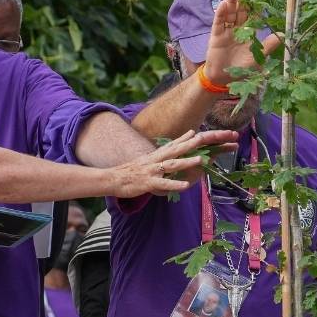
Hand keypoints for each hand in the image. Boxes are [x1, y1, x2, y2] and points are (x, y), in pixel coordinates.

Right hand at [110, 129, 238, 197]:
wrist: (112, 179)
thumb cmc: (129, 173)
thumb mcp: (144, 163)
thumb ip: (156, 159)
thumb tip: (165, 157)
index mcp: (154, 156)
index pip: (171, 144)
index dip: (184, 138)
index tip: (196, 131)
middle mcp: (154, 160)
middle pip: (175, 150)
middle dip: (190, 144)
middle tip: (204, 139)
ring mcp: (152, 170)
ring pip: (172, 164)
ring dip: (186, 161)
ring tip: (200, 160)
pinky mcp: (148, 182)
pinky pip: (164, 183)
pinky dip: (175, 183)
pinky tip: (185, 185)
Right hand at [202, 0, 281, 85]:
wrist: (223, 79)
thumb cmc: (241, 69)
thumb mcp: (258, 58)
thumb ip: (268, 46)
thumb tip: (283, 35)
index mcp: (249, 33)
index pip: (252, 16)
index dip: (255, 6)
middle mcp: (238, 29)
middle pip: (240, 11)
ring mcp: (226, 31)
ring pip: (229, 13)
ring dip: (231, 1)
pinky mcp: (216, 35)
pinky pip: (219, 22)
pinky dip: (221, 14)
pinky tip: (223, 5)